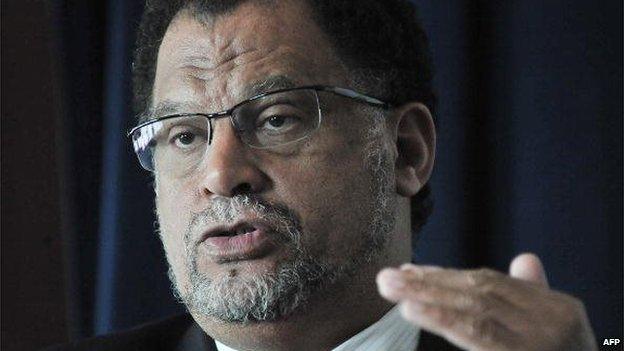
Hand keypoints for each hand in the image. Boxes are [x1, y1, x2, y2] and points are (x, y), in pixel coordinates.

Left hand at [376, 253, 596, 350]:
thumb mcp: (561, 327)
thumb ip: (536, 294)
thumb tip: (525, 259)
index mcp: (556, 309)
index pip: (491, 285)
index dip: (447, 276)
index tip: (411, 271)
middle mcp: (548, 321)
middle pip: (478, 294)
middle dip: (428, 284)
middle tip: (388, 278)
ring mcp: (536, 342)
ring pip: (474, 311)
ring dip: (428, 297)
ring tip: (394, 288)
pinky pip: (478, 336)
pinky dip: (443, 320)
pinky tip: (414, 310)